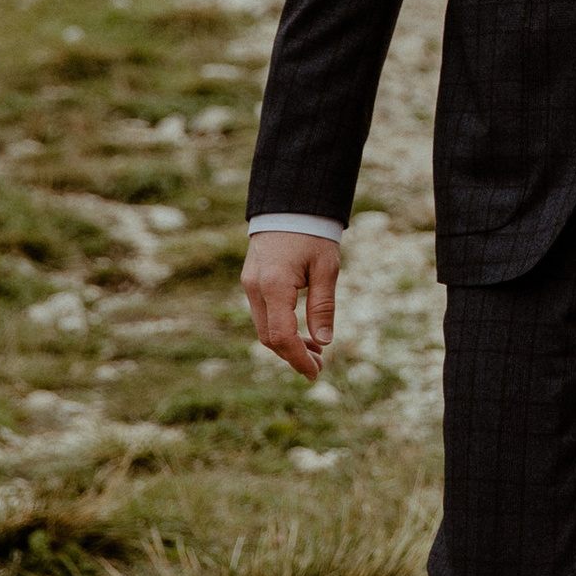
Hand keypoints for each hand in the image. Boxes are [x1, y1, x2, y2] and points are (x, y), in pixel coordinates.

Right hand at [243, 230, 341, 377]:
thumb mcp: (326, 268)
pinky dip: (279, 327)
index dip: (298, 359)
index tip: (316, 373)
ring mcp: (249, 284)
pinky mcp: (251, 280)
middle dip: (293, 355)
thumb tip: (324, 341)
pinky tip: (301, 330)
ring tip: (316, 349)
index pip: (282, 336)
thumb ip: (323, 306)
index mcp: (274, 285)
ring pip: (264, 327)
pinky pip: (262, 313)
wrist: (290, 202)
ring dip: (287, 343)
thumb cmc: (313, 232)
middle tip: (320, 365)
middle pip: (269, 337)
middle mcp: (255, 288)